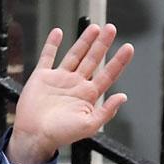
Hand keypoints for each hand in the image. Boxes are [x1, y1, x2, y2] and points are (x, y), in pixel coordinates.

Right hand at [8, 23, 134, 163]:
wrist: (35, 135)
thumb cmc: (61, 135)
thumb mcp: (90, 125)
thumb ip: (107, 111)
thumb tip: (123, 97)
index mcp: (88, 96)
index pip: (108, 75)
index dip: (118, 61)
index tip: (128, 48)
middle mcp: (76, 85)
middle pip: (93, 59)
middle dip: (103, 44)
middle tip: (112, 28)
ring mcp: (59, 79)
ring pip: (75, 55)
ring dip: (84, 41)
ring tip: (95, 28)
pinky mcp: (42, 76)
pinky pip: (48, 56)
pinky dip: (52, 44)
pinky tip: (58, 32)